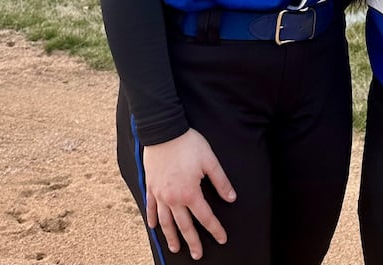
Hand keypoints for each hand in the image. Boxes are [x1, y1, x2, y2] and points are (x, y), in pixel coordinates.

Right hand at [143, 128, 236, 259]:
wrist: (164, 131)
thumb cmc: (189, 144)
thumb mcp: (210, 160)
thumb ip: (221, 181)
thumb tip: (231, 198)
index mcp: (190, 193)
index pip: (205, 216)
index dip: (215, 228)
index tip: (222, 238)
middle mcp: (173, 198)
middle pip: (184, 225)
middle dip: (192, 241)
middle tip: (197, 255)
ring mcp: (160, 194)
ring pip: (165, 221)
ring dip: (171, 236)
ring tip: (175, 248)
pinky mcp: (151, 186)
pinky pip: (151, 207)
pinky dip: (152, 219)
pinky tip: (154, 227)